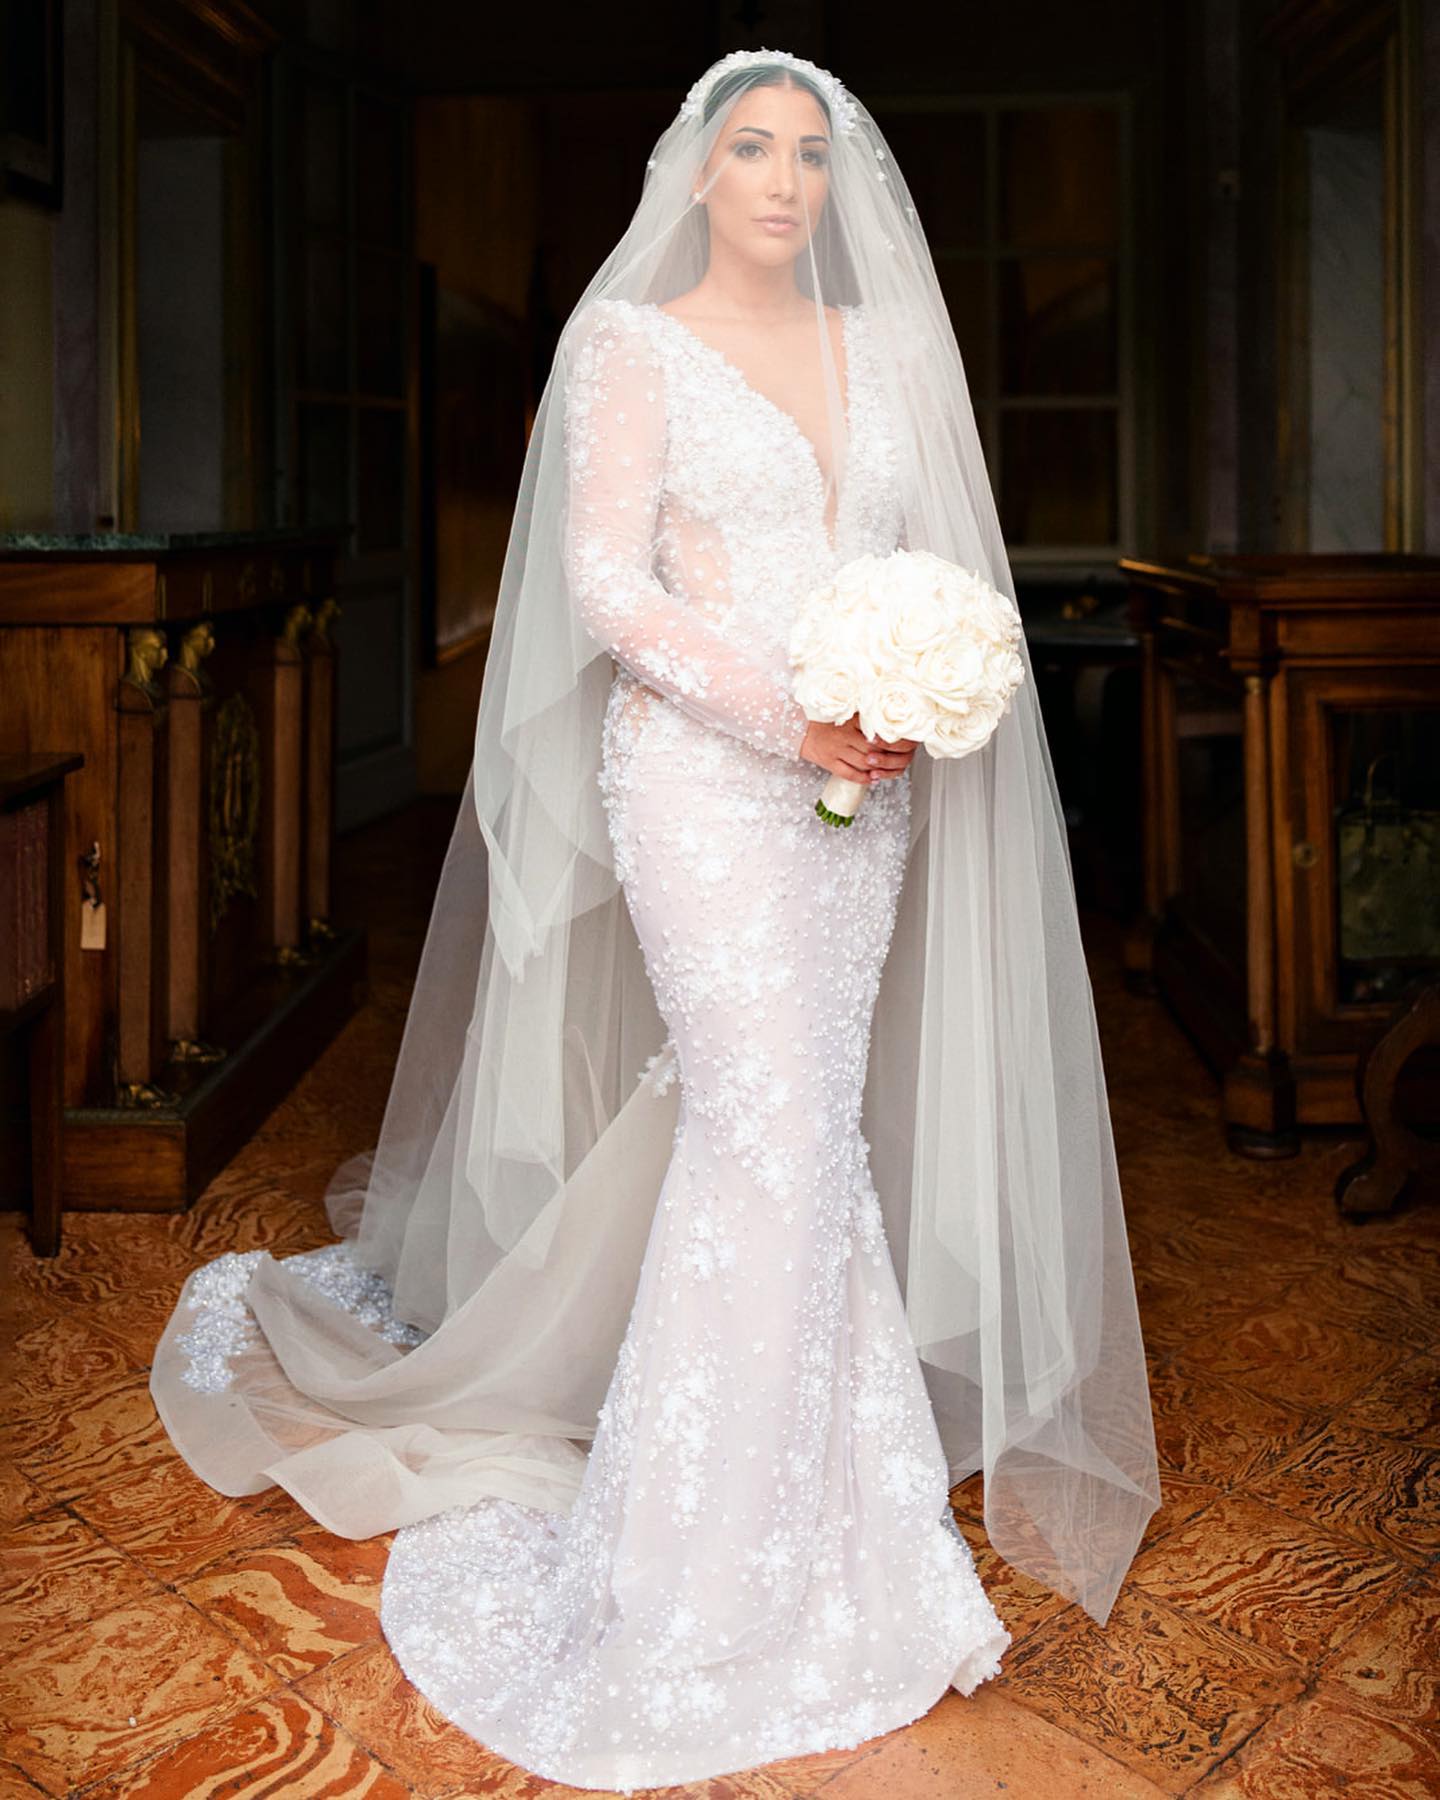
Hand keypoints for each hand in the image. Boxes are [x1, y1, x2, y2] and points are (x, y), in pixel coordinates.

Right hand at [799, 714, 918, 782]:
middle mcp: (844, 735)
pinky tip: (872, 779)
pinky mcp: (829, 762)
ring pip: (864, 763)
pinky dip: (863, 778)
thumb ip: (862, 716)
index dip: (891, 742)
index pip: (876, 733)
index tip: (902, 745)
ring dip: (877, 768)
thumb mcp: (843, 712)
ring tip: (885, 769)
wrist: (796, 727)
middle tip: (897, 760)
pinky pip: (849, 774)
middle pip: (873, 750)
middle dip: (887, 757)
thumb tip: (885, 720)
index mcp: (850, 721)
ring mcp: (836, 750)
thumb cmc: (821, 719)